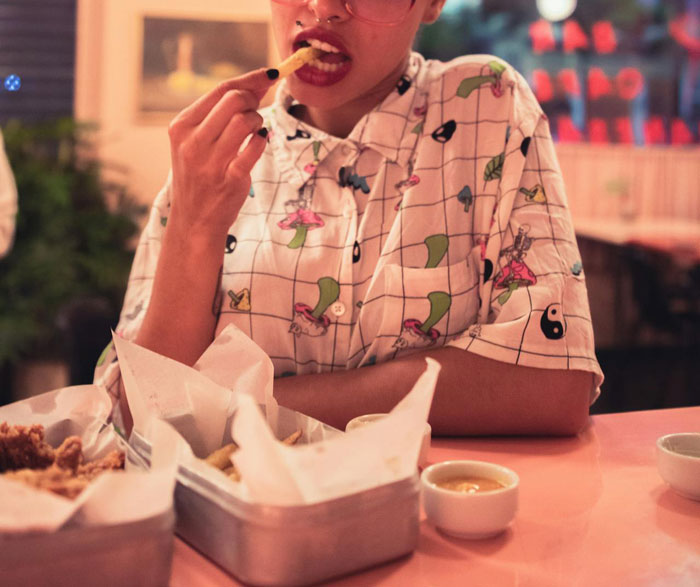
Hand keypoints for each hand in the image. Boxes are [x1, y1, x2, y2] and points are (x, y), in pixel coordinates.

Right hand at [167, 69, 273, 235]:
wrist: (194, 220)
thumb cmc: (199, 176)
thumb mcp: (196, 143)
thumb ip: (219, 114)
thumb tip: (256, 84)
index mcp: (181, 127)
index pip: (219, 90)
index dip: (250, 78)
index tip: (270, 74)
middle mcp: (192, 142)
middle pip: (233, 100)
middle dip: (254, 100)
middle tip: (256, 110)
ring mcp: (210, 162)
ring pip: (245, 121)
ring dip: (257, 121)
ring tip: (254, 130)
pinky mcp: (230, 179)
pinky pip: (255, 147)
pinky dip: (261, 141)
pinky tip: (258, 142)